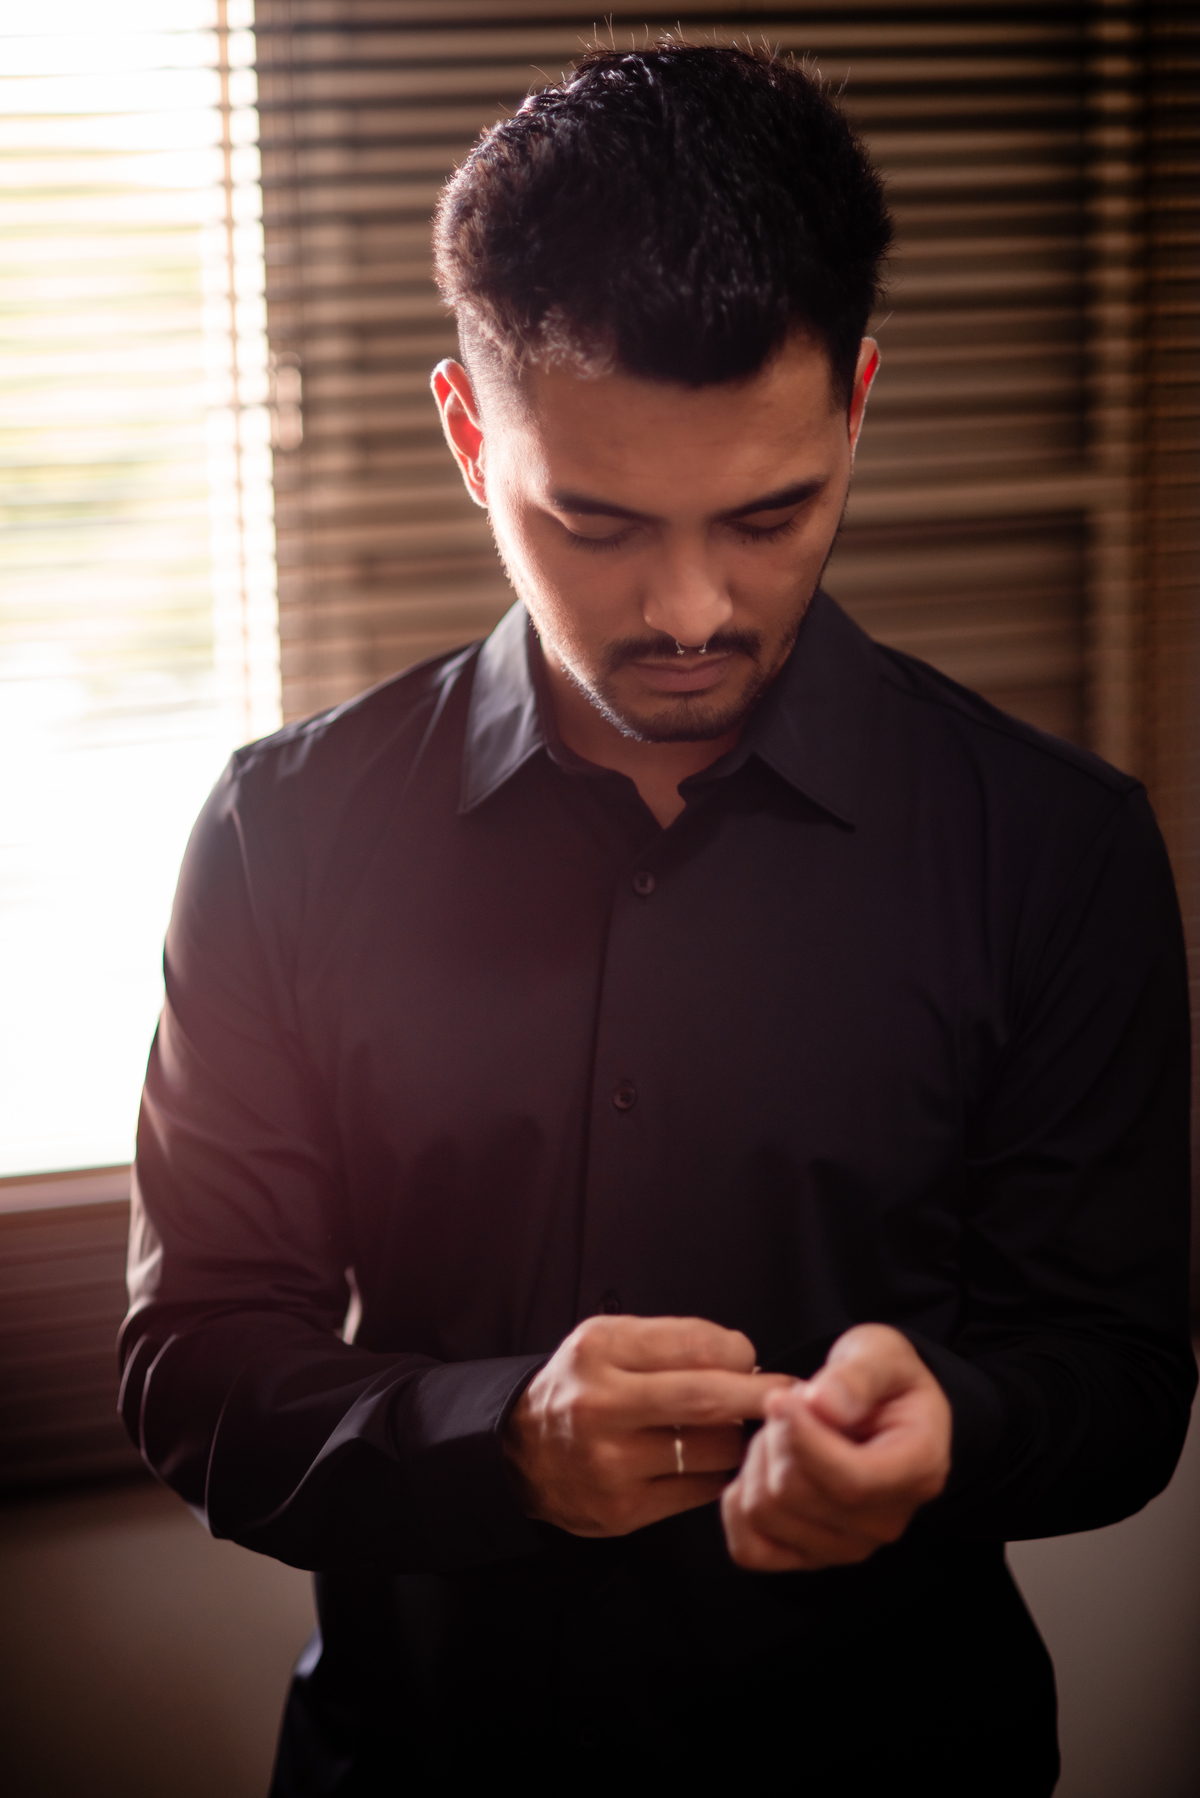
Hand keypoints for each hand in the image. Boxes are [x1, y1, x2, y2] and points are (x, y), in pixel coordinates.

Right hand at [503, 1314, 792, 1537]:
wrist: (521, 1453)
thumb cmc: (581, 1388)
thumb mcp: (608, 1341)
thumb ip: (671, 1342)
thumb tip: (745, 1357)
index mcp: (599, 1350)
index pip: (695, 1344)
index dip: (738, 1351)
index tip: (751, 1358)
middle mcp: (601, 1405)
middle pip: (707, 1398)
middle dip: (761, 1393)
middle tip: (791, 1393)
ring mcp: (611, 1463)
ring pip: (713, 1449)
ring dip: (737, 1436)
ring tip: (731, 1427)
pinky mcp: (623, 1509)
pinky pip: (701, 1489)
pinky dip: (717, 1473)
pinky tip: (708, 1460)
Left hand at [720, 1324, 950, 1571]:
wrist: (880, 1405)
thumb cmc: (882, 1378)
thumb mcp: (879, 1353)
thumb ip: (857, 1375)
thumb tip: (825, 1407)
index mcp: (917, 1471)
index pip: (851, 1482)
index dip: (802, 1439)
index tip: (781, 1397)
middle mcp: (887, 1521)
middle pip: (796, 1495)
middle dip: (775, 1438)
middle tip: (790, 1406)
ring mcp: (848, 1547)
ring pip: (765, 1514)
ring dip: (759, 1461)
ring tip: (783, 1432)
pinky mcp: (809, 1556)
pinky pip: (750, 1547)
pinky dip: (739, 1504)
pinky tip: (760, 1467)